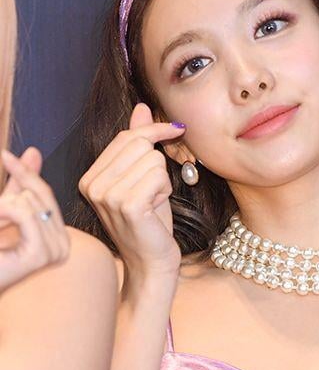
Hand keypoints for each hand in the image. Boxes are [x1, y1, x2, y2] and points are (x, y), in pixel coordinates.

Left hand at [0, 147, 69, 292]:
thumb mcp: (3, 210)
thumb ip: (19, 185)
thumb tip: (34, 151)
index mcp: (56, 237)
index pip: (45, 193)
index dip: (25, 173)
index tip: (5, 155)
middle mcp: (62, 246)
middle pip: (41, 195)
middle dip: (9, 196)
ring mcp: (55, 253)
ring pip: (31, 203)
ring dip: (2, 208)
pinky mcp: (41, 255)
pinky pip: (25, 214)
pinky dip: (4, 211)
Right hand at [79, 103, 185, 288]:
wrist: (151, 263)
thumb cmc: (150, 223)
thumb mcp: (143, 179)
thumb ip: (138, 144)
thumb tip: (141, 107)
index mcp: (90, 176)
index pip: (126, 137)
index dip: (154, 130)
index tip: (177, 129)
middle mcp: (92, 184)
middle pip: (140, 144)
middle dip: (157, 164)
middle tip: (154, 192)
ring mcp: (106, 195)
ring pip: (153, 160)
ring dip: (162, 181)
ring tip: (153, 202)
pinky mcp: (127, 204)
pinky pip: (159, 176)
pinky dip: (165, 191)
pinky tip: (156, 208)